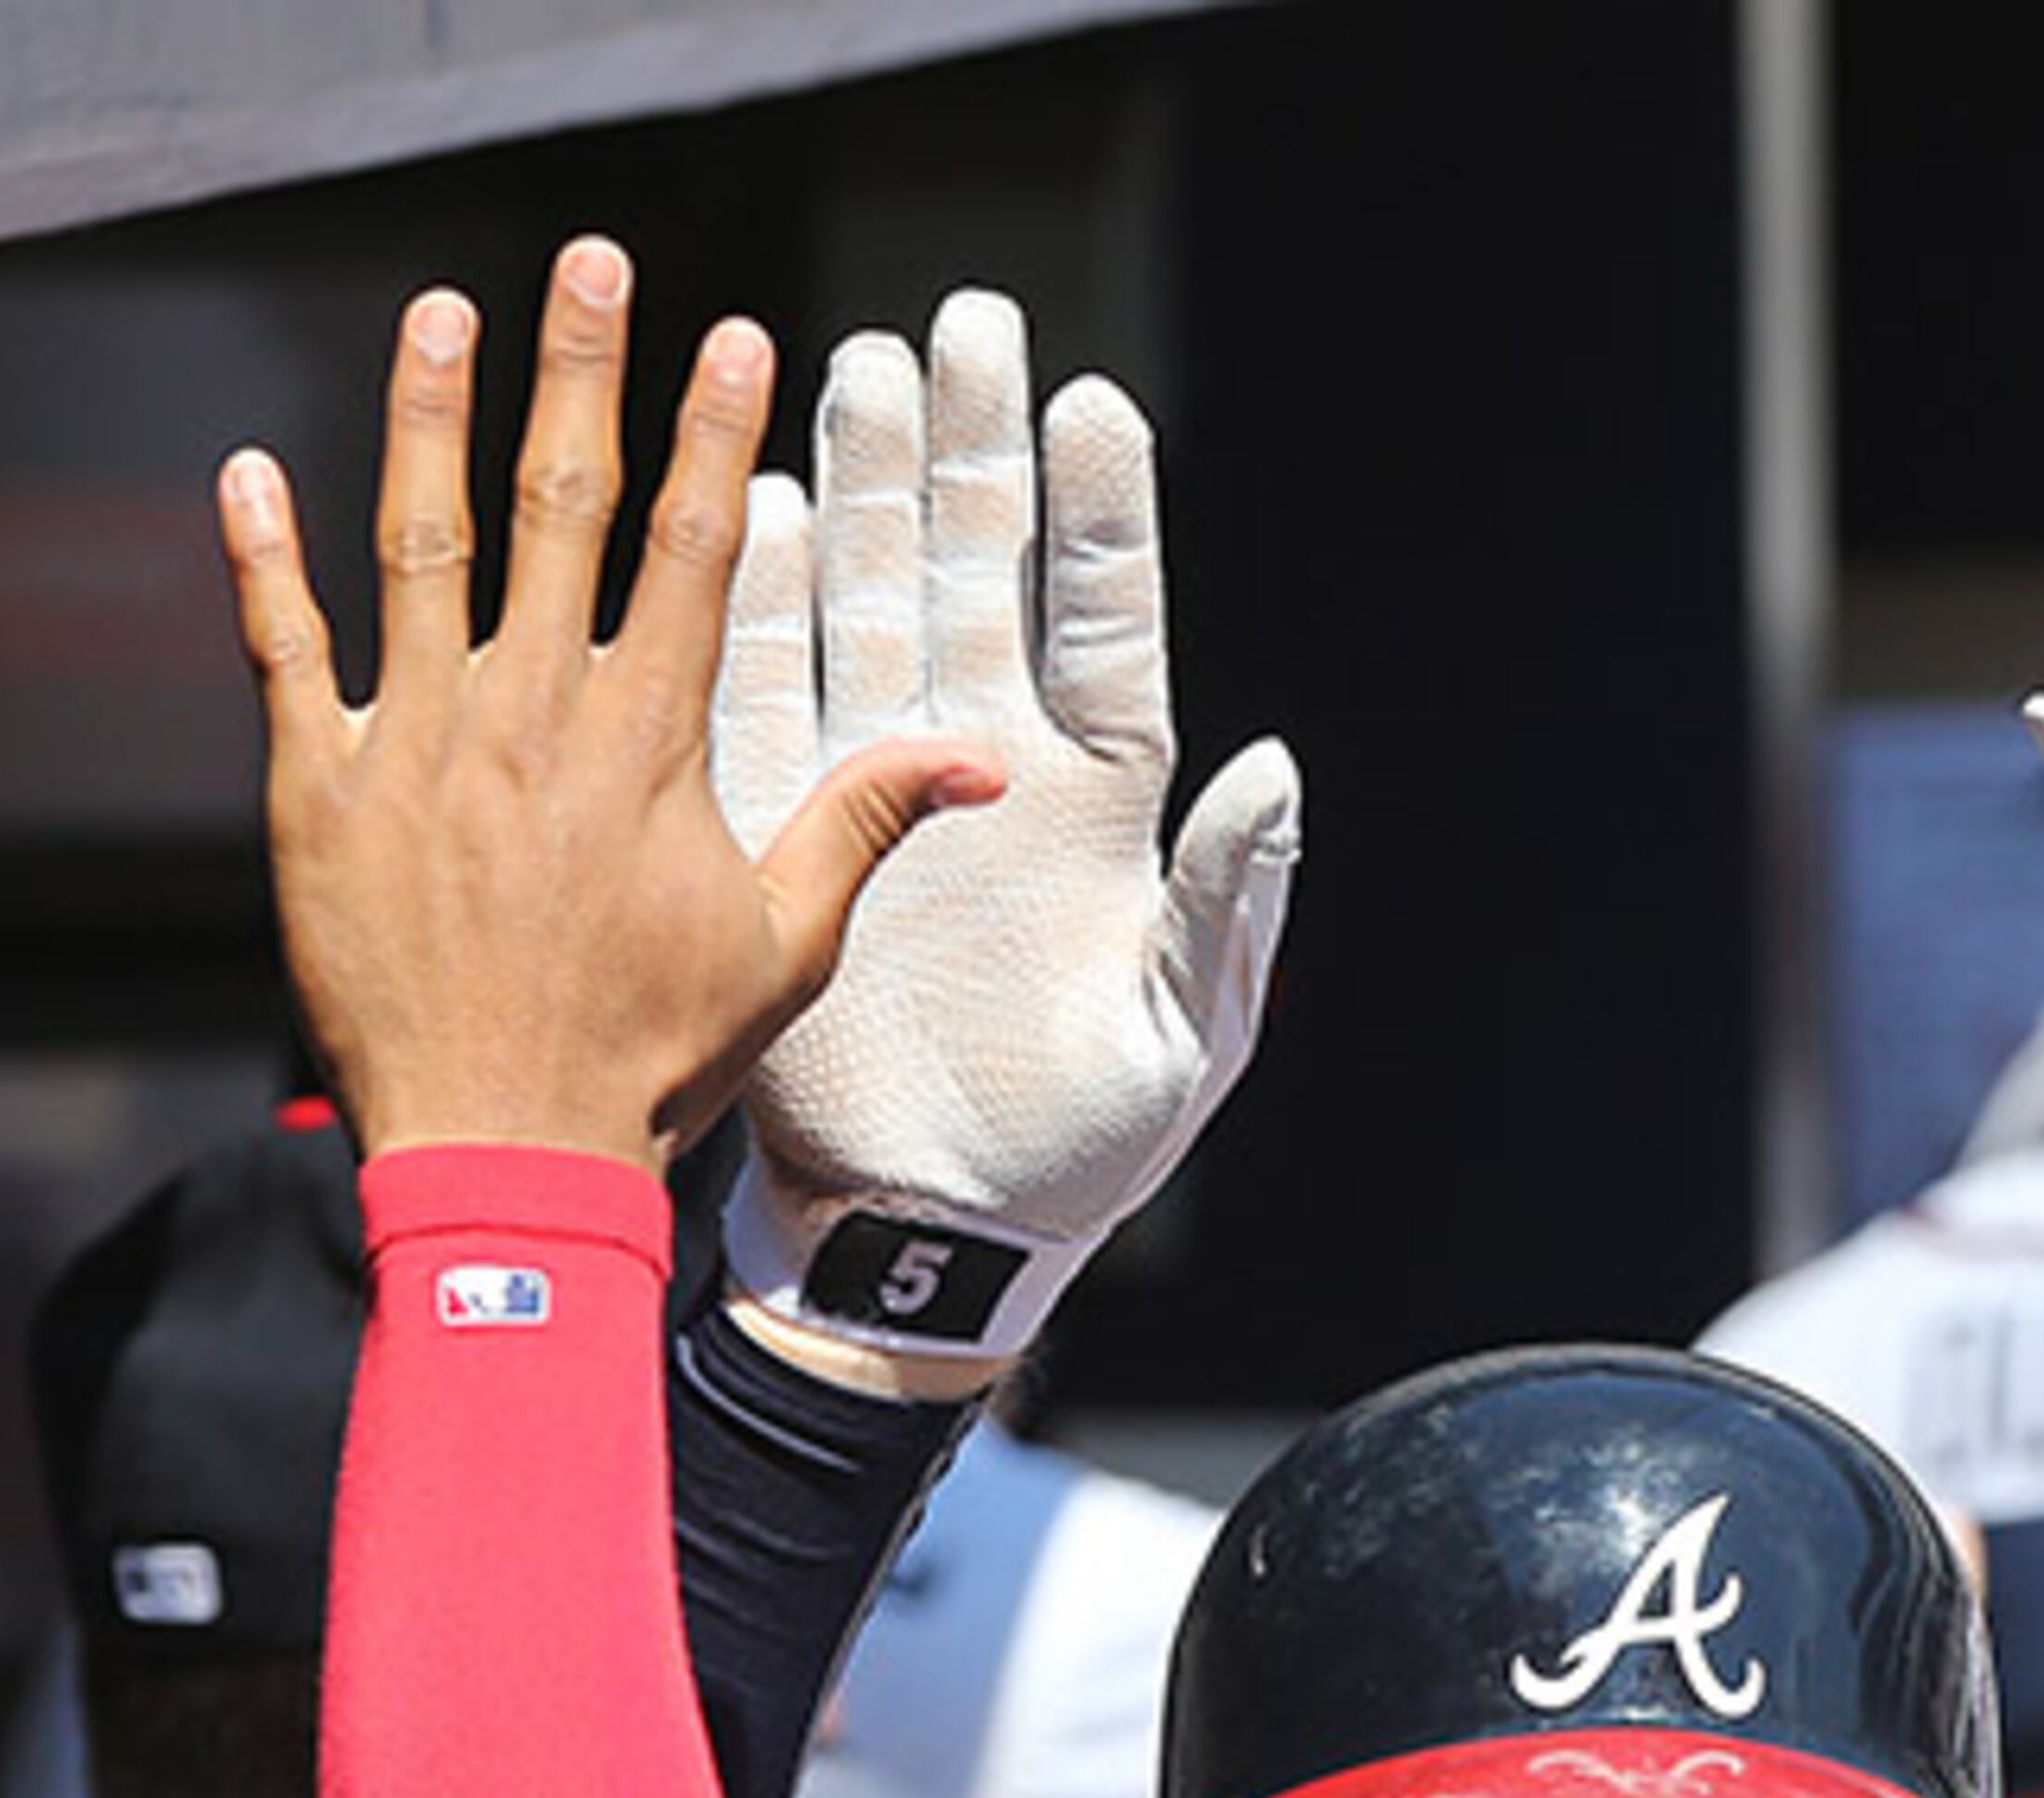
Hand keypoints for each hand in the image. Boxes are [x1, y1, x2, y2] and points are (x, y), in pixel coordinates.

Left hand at [217, 240, 998, 1172]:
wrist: (509, 1152)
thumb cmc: (655, 1061)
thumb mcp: (787, 950)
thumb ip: (865, 826)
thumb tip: (985, 758)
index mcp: (648, 746)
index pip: (691, 550)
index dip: (716, 433)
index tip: (736, 337)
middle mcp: (531, 719)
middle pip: (560, 507)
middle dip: (584, 373)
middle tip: (596, 262)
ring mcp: (417, 744)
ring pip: (419, 541)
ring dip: (428, 412)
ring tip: (442, 313)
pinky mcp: (320, 790)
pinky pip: (282, 648)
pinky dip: (259, 553)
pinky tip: (254, 467)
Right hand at [710, 289, 1298, 1368]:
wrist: (942, 1228)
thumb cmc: (1086, 1143)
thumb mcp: (1185, 1030)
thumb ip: (1230, 901)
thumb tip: (1275, 770)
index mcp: (1101, 803)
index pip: (1107, 624)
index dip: (1102, 518)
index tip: (1095, 405)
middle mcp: (991, 764)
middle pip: (983, 572)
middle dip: (974, 448)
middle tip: (966, 324)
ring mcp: (883, 787)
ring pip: (876, 601)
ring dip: (869, 487)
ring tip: (859, 366)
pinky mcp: (789, 836)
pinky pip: (770, 698)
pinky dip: (769, 609)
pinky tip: (769, 514)